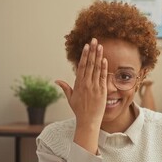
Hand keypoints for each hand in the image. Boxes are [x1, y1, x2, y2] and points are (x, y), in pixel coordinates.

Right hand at [56, 38, 106, 153]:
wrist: (88, 121)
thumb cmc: (79, 111)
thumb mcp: (70, 98)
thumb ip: (65, 87)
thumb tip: (57, 80)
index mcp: (78, 84)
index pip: (81, 66)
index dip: (84, 55)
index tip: (86, 46)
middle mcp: (86, 83)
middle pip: (89, 64)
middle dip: (91, 51)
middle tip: (94, 40)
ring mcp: (94, 87)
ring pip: (96, 68)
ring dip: (98, 56)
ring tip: (100, 46)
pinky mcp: (101, 91)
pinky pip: (102, 77)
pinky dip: (103, 68)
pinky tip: (104, 59)